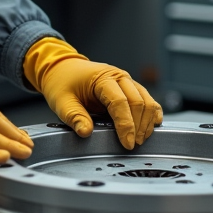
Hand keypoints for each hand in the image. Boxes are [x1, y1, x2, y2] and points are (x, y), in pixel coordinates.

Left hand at [24, 38, 161, 149]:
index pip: (120, 102)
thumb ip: (74, 116)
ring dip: (146, 122)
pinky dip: (152, 113)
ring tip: (140, 140)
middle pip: (138, 102)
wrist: (63, 68)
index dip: (126, 125)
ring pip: (147, 100)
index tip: (127, 143)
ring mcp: (127, 81)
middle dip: (138, 126)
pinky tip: (151, 126)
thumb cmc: (62, 82)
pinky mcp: (130, 88)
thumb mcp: (61, 101)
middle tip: (133, 145)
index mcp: (103, 78)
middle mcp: (119, 77)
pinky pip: (147, 99)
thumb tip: (86, 133)